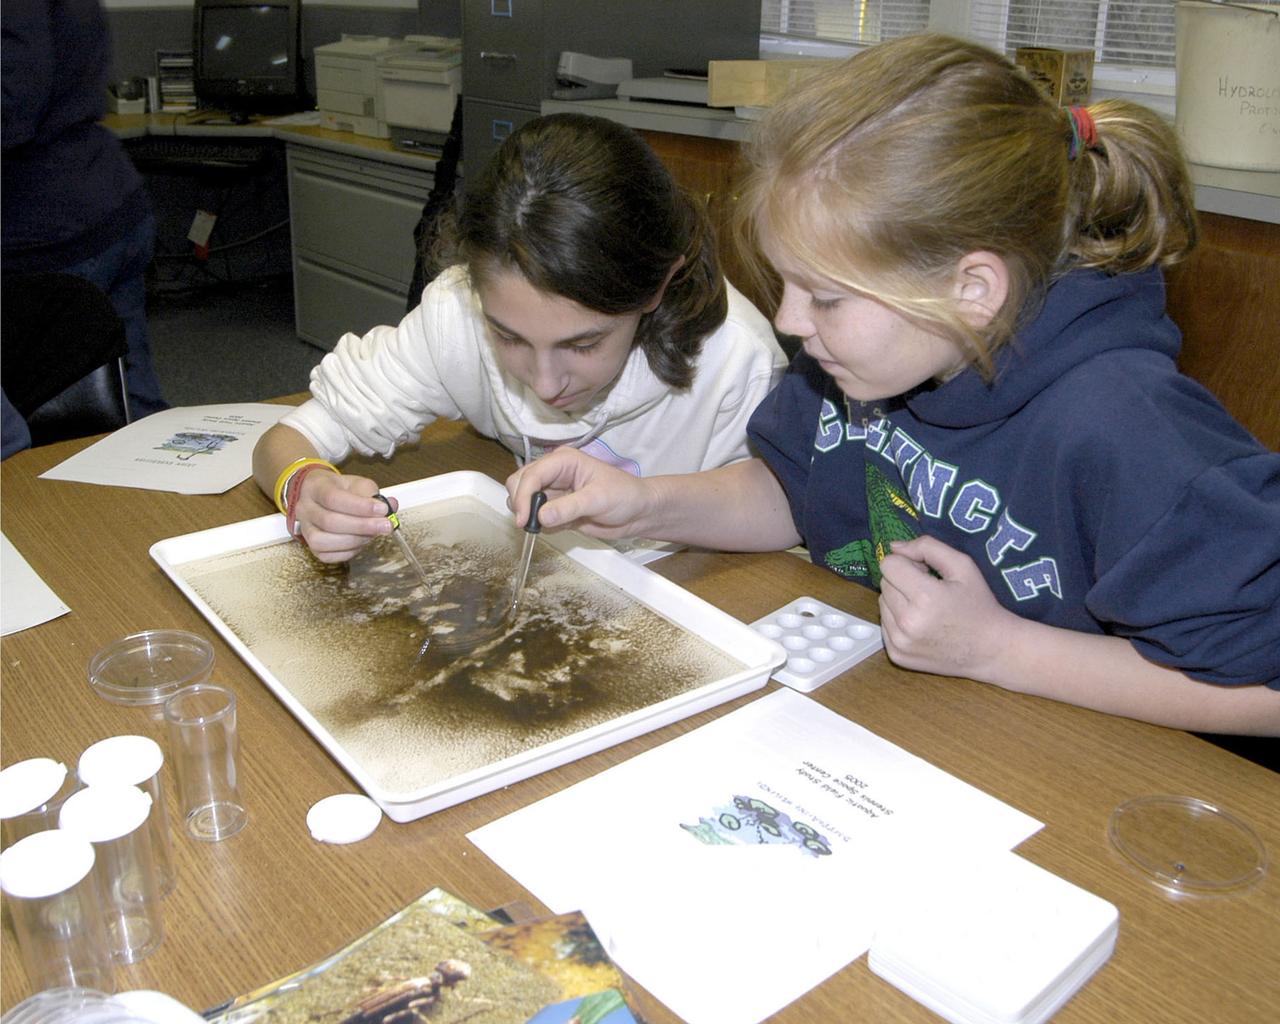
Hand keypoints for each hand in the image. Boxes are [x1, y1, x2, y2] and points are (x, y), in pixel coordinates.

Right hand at [292, 470, 391, 561]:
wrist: (319, 497)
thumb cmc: (340, 490)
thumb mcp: (357, 484)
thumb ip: (373, 494)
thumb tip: (391, 506)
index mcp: (315, 488)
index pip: (333, 498)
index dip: (359, 506)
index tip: (382, 510)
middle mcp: (305, 509)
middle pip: (329, 522)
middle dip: (363, 526)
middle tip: (386, 526)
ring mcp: (305, 530)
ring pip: (324, 542)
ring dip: (355, 540)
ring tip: (373, 534)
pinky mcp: (311, 547)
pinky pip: (327, 555)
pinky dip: (348, 552)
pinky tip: (361, 542)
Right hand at [506, 448, 654, 538]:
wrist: (638, 513)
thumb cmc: (624, 496)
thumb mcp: (597, 500)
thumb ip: (568, 508)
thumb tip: (540, 516)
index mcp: (563, 461)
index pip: (532, 474)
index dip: (523, 496)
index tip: (523, 519)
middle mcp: (554, 473)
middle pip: (520, 483)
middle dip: (520, 503)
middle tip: (528, 525)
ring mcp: (553, 491)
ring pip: (524, 500)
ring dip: (527, 514)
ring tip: (544, 526)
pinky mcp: (556, 509)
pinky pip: (537, 517)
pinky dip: (540, 525)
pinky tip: (561, 526)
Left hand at [877, 534, 1017, 679]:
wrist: (990, 650)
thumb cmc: (978, 605)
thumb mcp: (963, 566)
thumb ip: (927, 547)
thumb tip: (894, 547)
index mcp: (925, 597)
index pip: (889, 565)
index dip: (907, 563)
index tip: (925, 572)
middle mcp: (907, 623)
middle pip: (885, 584)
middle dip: (903, 581)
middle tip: (930, 591)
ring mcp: (900, 643)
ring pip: (882, 604)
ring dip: (898, 601)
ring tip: (926, 609)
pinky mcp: (897, 655)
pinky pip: (884, 625)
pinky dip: (898, 621)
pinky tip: (922, 625)